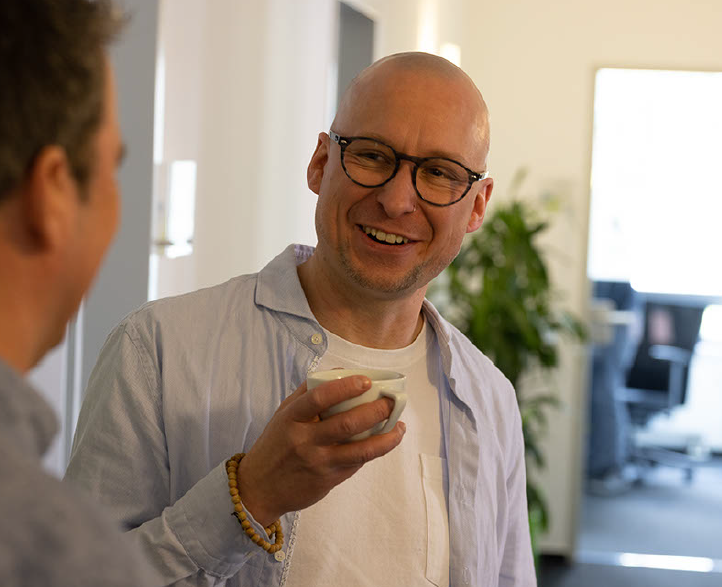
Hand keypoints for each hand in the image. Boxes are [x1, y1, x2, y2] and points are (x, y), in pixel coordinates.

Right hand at [237, 375, 405, 525]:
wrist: (258, 489)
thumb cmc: (275, 445)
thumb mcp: (283, 415)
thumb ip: (307, 394)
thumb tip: (339, 373)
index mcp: (292, 418)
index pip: (320, 397)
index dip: (346, 387)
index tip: (366, 380)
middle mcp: (305, 440)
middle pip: (347, 423)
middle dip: (376, 410)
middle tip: (391, 401)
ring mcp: (318, 462)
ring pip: (360, 450)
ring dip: (386, 437)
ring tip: (399, 426)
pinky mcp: (328, 481)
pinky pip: (357, 464)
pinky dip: (374, 451)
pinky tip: (385, 441)